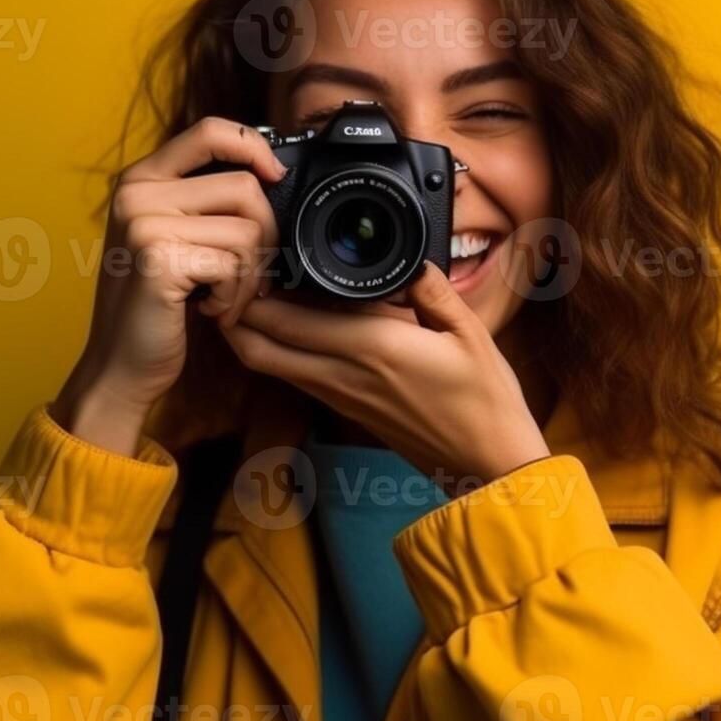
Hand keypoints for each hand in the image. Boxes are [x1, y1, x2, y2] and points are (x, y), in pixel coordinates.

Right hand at [53, 117, 287, 454]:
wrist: (121, 366)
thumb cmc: (156, 307)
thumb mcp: (173, 239)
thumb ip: (204, 202)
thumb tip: (270, 175)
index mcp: (141, 179)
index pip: (211, 131)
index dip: (255, 147)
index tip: (276, 176)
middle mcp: (137, 192)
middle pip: (245, 187)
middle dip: (266, 237)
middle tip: (248, 274)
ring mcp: (145, 223)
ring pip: (247, 229)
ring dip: (250, 275)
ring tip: (224, 297)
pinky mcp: (159, 258)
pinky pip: (234, 264)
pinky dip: (235, 296)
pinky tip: (209, 311)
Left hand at [216, 262, 550, 485]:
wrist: (487, 462)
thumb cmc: (484, 400)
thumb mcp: (469, 332)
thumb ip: (432, 290)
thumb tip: (409, 261)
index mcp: (372, 347)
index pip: (287, 319)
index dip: (254, 289)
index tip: (248, 259)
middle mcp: (344, 374)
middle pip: (258, 346)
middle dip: (233, 311)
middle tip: (234, 275)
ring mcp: (340, 397)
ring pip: (269, 365)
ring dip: (251, 332)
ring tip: (254, 293)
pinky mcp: (344, 409)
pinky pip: (294, 376)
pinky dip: (278, 350)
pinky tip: (292, 326)